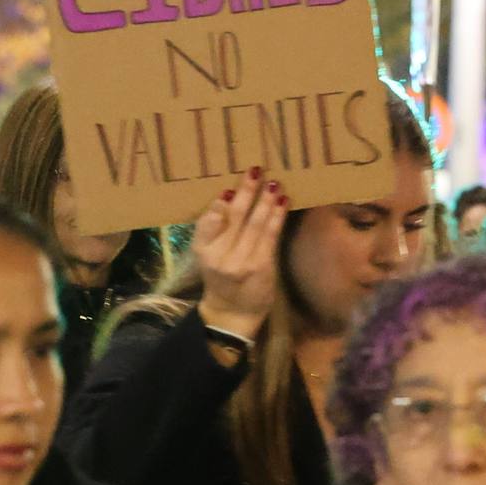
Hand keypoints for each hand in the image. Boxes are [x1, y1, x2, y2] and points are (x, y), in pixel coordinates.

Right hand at [193, 170, 284, 337]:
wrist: (233, 314)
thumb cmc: (223, 278)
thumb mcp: (209, 256)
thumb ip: (216, 231)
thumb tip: (231, 196)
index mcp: (202, 251)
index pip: (206, 224)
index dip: (217, 205)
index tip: (227, 189)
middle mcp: (219, 256)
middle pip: (233, 217)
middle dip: (246, 192)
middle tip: (256, 170)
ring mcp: (240, 262)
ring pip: (255, 224)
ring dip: (266, 200)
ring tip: (274, 182)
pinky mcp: (261, 266)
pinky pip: (270, 235)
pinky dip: (277, 216)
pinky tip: (283, 201)